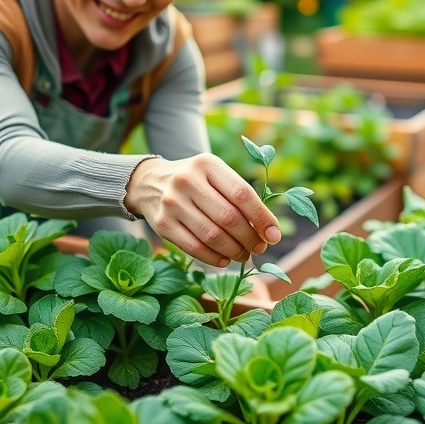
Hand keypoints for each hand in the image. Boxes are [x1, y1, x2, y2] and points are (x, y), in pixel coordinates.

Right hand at [124, 154, 281, 266]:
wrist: (150, 183)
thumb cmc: (196, 182)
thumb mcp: (215, 175)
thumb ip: (240, 197)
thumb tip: (269, 232)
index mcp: (207, 164)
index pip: (242, 193)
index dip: (262, 217)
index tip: (274, 235)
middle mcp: (187, 180)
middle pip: (229, 217)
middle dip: (249, 238)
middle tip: (259, 248)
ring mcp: (172, 202)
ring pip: (212, 236)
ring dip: (234, 251)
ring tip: (243, 255)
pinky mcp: (162, 224)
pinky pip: (194, 248)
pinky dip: (214, 258)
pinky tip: (224, 260)